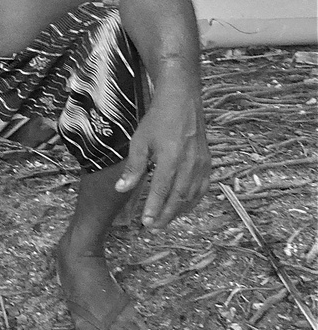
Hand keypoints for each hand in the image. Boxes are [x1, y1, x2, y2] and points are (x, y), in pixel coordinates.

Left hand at [115, 85, 209, 229]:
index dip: (154, 208)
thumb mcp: (139, 142)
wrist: (182, 102)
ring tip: (165, 221)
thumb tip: (121, 189)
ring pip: (192, 195)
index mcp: (170, 158)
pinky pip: (203, 188)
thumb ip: (133, 168)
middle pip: (178, 197)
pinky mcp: (208, 163)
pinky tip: (183, 207)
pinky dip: (193, 201)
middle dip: (166, 215)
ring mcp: (201, 164)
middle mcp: (189, 164)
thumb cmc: (157, 120)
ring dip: (178, 211)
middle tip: (153, 228)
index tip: (146, 223)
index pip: (161, 190)